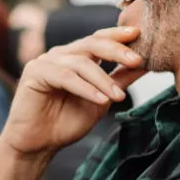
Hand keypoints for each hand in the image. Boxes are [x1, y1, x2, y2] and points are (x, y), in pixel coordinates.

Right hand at [0, 26, 146, 155]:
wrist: (37, 145)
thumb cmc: (65, 123)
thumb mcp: (101, 100)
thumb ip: (118, 81)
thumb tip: (144, 65)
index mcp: (75, 57)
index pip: (98, 39)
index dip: (117, 35)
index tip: (139, 34)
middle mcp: (60, 54)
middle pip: (91, 43)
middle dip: (116, 51)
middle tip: (137, 61)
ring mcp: (46, 61)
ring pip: (80, 62)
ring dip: (103, 79)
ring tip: (118, 97)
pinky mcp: (35, 73)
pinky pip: (65, 76)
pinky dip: (85, 88)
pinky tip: (100, 99)